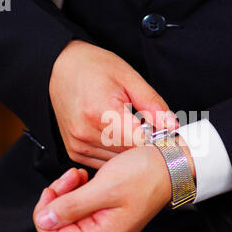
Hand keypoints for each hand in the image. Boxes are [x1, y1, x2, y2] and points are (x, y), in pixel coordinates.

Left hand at [33, 138, 194, 231]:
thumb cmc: (144, 175)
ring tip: (80, 175)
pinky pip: (80, 211)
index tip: (54, 188)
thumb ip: (71, 207)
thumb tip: (44, 221)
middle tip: (72, 176)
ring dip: (68, 193)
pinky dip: (78, 193)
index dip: (45, 211)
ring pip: (67, 217)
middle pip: (58, 228)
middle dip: (59, 199)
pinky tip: (86, 179)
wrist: (168, 167)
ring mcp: (104, 231)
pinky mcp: (106, 220)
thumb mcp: (104, 187)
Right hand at [50, 40, 176, 168]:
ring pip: (118, 163)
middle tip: (152, 130)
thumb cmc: (94, 68)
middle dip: (145, 146)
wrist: (60, 67)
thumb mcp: (128, 77)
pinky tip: (118, 137)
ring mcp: (79, 146)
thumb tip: (172, 126)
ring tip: (133, 130)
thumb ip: (152, 104)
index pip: (140, 142)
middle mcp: (86, 133)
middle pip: (130, 155)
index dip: (157, 140)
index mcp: (101, 113)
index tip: (165, 135)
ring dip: (130, 152)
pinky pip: (104, 163)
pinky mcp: (75, 152)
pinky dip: (116, 154)